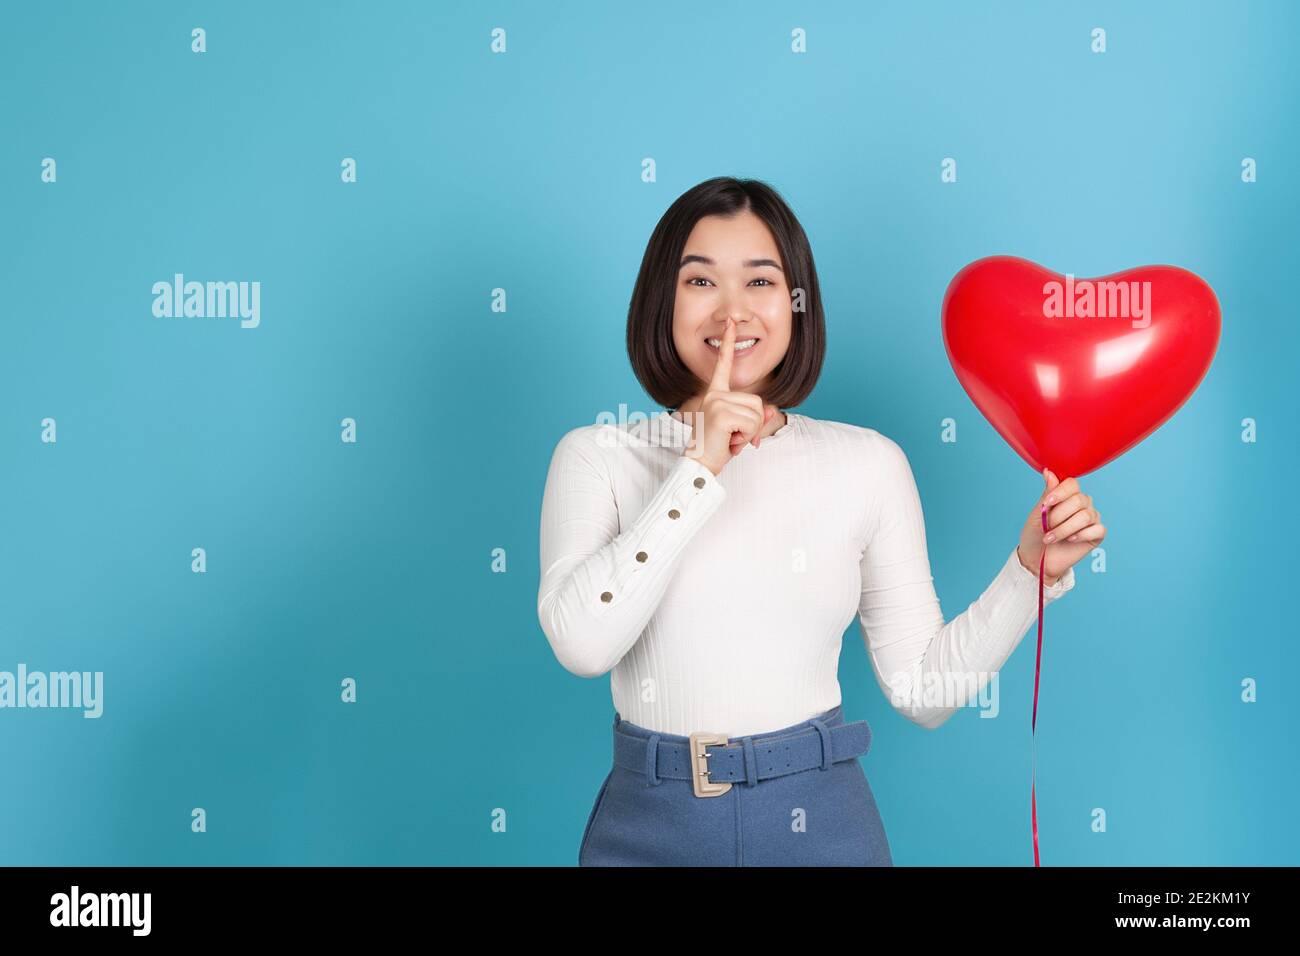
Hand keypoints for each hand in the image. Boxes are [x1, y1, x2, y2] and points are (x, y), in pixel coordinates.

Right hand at [689, 316, 778, 475]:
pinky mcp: (721, 413)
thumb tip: (772, 411)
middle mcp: (714, 395)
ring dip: (750, 433)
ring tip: (731, 440)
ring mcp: (716, 402)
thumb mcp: (739, 430)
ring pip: (756, 414)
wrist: (698, 465)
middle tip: (734, 438)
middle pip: (756, 401)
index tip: (731, 323)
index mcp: (714, 394)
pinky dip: (747, 437)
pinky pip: (751, 423)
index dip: (728, 344)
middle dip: (753, 424)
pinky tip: (730, 442)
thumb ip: (755, 418)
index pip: (723, 366)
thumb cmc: (717, 448)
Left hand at [1016, 468, 1105, 585]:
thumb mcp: (1037, 514)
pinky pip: (1097, 529)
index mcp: (1066, 496)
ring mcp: (1091, 519)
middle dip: (1059, 516)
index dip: (1061, 492)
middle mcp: (1082, 504)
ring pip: (1086, 516)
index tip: (1047, 504)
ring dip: (1065, 529)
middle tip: (1046, 527)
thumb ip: (1047, 494)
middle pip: (1079, 500)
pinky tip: (1070, 540)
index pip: (1072, 483)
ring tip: (1050, 538)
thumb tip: (1049, 472)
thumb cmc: (1035, 535)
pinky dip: (1081, 535)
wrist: (1037, 560)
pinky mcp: (1097, 534)